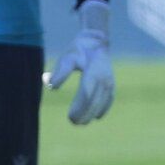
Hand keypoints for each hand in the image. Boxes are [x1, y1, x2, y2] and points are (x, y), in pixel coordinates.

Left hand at [45, 0, 114, 124]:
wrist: (96, 41)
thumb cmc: (79, 50)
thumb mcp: (68, 57)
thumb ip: (60, 72)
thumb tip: (52, 87)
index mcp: (93, 73)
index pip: (86, 95)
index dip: (79, 108)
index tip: (70, 117)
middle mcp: (104, 79)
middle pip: (94, 102)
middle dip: (85, 114)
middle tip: (73, 122)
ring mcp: (110, 82)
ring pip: (102, 103)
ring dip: (92, 114)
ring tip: (81, 122)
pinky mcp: (112, 84)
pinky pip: (109, 100)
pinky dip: (103, 109)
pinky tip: (97, 117)